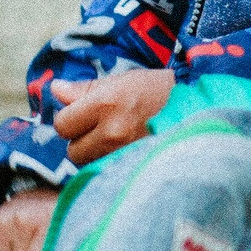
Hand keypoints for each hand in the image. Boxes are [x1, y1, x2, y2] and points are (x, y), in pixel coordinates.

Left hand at [51, 68, 175, 164]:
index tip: (83, 113)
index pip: (62, 125)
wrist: (196, 108)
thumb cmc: (156, 90)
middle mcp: (112, 132)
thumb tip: (54, 90)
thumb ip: (84, 89)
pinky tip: (124, 151)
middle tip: (101, 128)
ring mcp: (124, 154)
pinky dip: (110, 163)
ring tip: (115, 139)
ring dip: (95, 154)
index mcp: (106, 104)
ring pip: (89, 164)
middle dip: (81, 140)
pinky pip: (107, 170)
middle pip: (73, 151)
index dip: (70, 118)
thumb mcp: (120, 80)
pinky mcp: (134, 167)